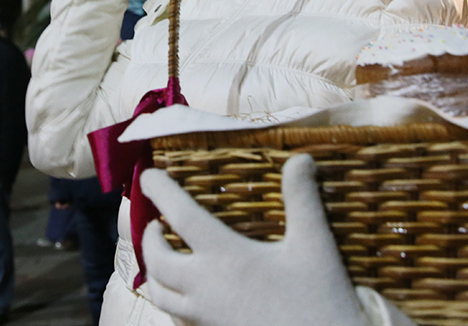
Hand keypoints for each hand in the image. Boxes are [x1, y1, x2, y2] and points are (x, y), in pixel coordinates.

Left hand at [140, 154, 372, 325]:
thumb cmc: (320, 301)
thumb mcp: (314, 245)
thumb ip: (302, 200)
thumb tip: (301, 158)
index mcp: (225, 256)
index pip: (180, 215)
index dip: (160, 191)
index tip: (147, 174)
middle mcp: (205, 286)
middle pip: (156, 259)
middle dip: (149, 237)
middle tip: (157, 222)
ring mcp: (204, 315)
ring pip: (159, 294)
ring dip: (153, 271)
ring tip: (163, 257)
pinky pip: (176, 317)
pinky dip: (169, 301)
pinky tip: (184, 295)